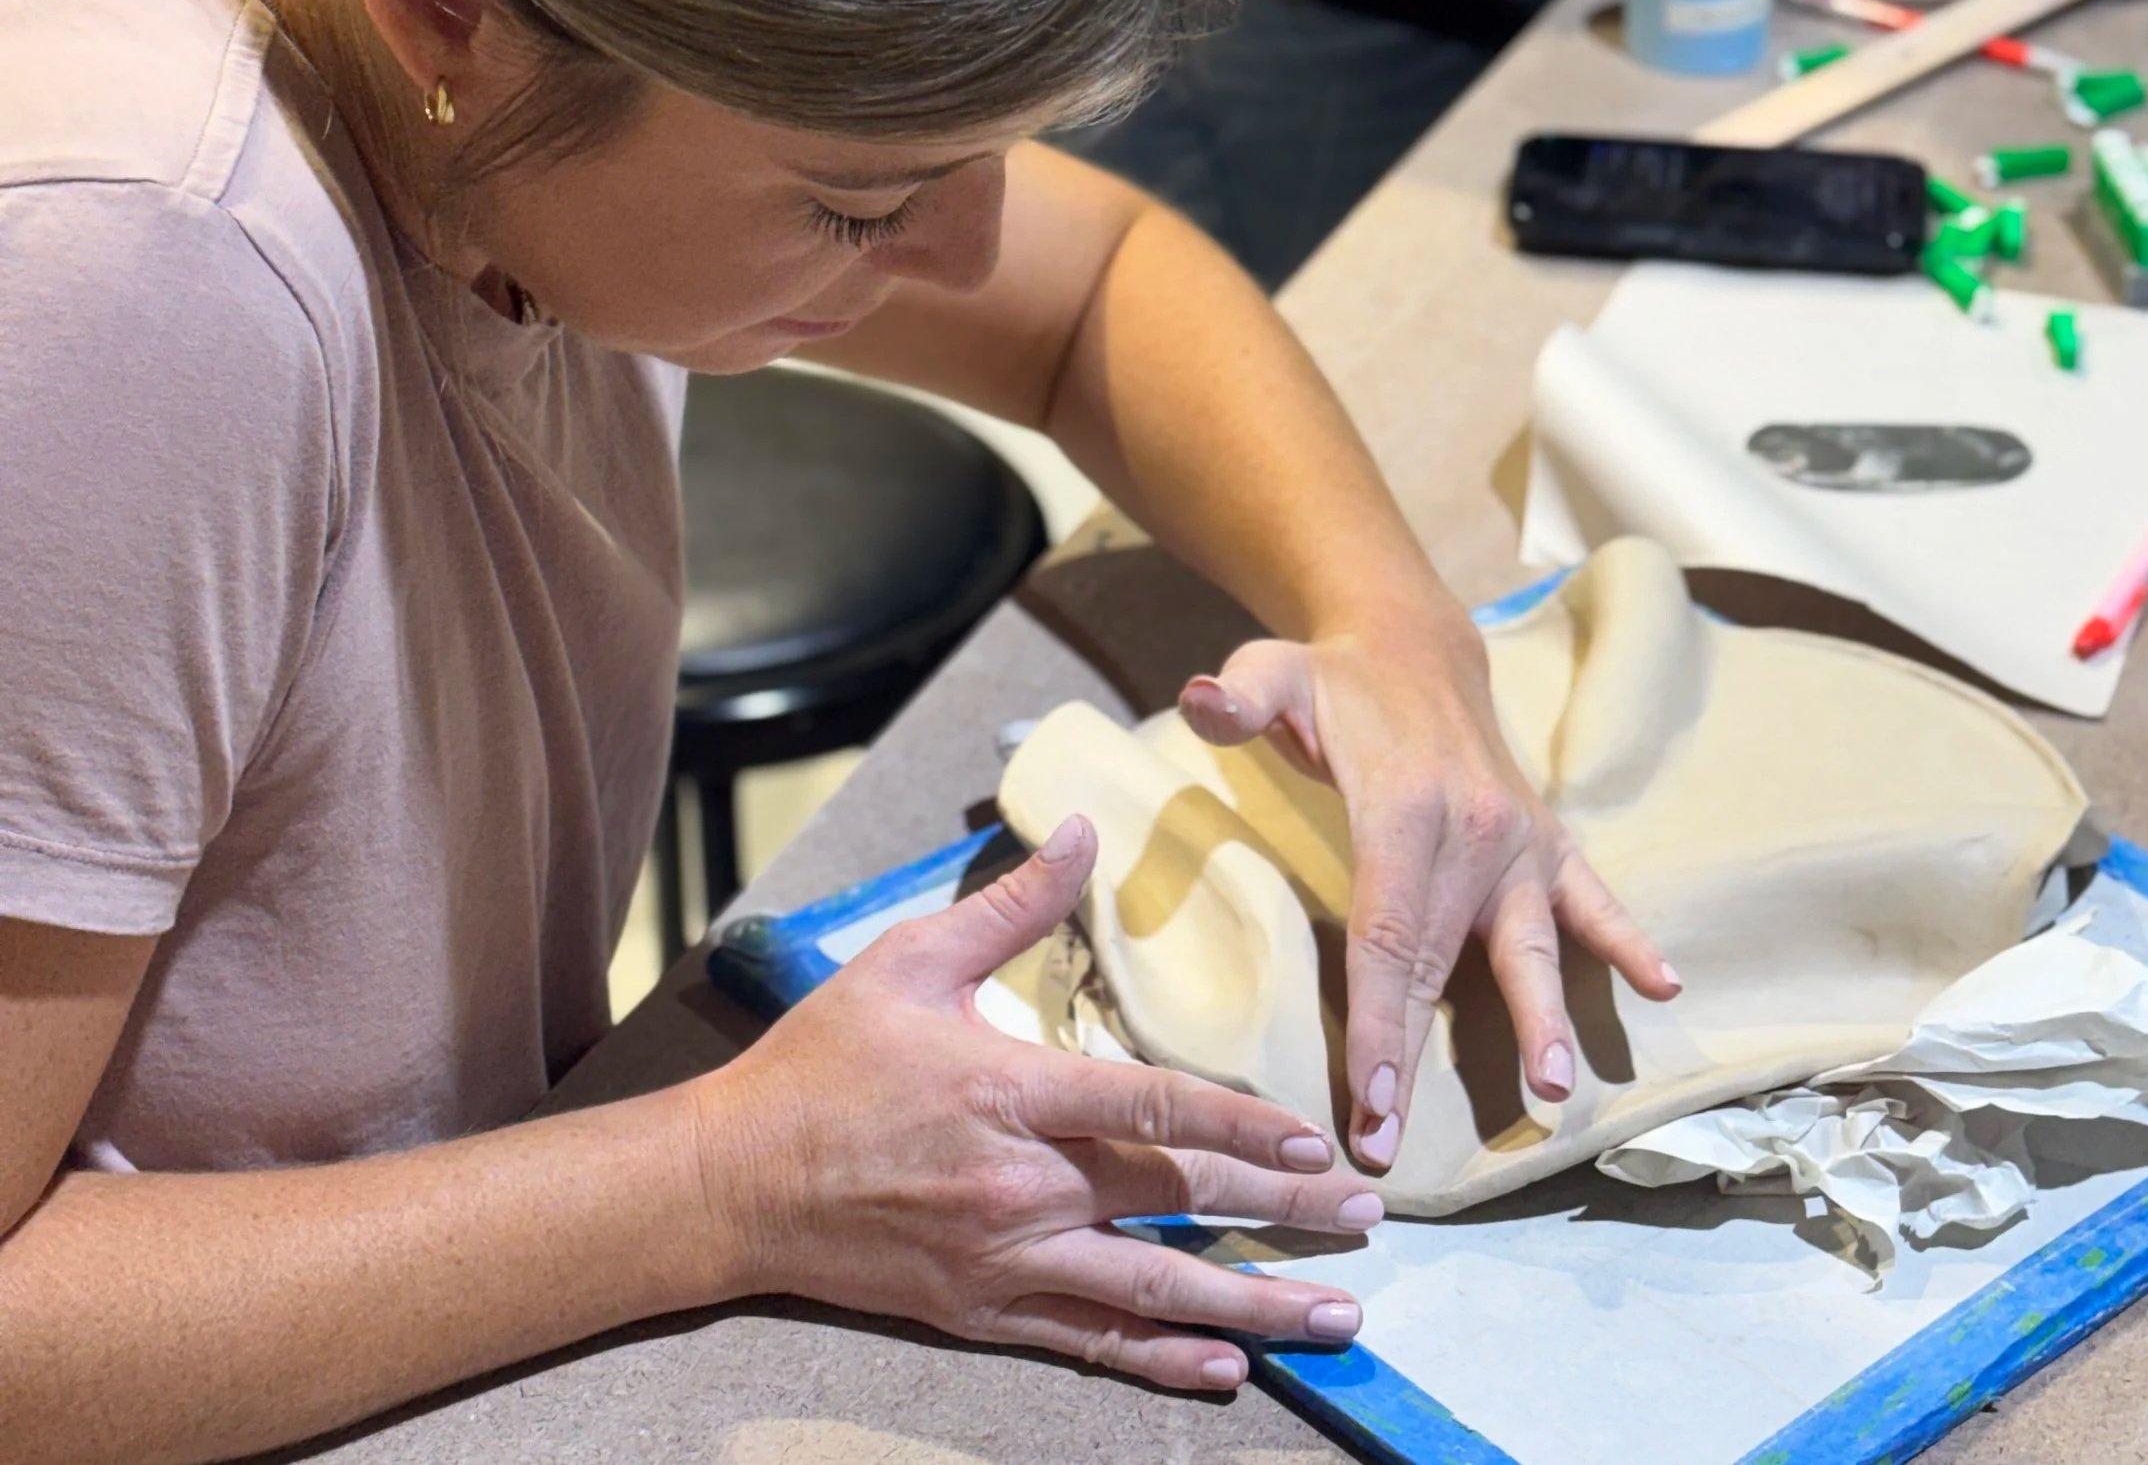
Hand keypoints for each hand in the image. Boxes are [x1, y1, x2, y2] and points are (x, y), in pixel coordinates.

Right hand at [691, 817, 1381, 1390]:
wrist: (731, 1182)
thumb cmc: (823, 1061)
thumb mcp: (911, 959)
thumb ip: (1011, 903)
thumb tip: (1080, 826)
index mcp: (1010, 1091)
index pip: (1152, 1112)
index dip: (1243, 1127)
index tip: (1318, 1141)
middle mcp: (1019, 1185)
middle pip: (1175, 1205)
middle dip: (1282, 1216)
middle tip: (1368, 1224)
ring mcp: (1002, 1258)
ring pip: (1150, 1292)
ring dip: (1251, 1305)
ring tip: (1333, 1319)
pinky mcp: (980, 1310)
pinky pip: (1088, 1343)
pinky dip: (1161, 1361)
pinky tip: (1227, 1368)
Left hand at [1178, 608, 1679, 1173]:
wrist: (1415, 647)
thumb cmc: (1332, 681)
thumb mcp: (1272, 672)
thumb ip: (1237, 694)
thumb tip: (1200, 699)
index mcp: (1406, 806)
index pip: (1387, 934)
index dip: (1377, 1022)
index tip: (1369, 1100)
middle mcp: (1475, 828)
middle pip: (1441, 960)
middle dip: (1415, 1053)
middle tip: (1393, 1139)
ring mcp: (1521, 839)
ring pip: (1530, 943)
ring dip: (1543, 1017)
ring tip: (1553, 1086)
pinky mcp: (1549, 840)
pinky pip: (1594, 897)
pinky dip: (1629, 940)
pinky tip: (1665, 984)